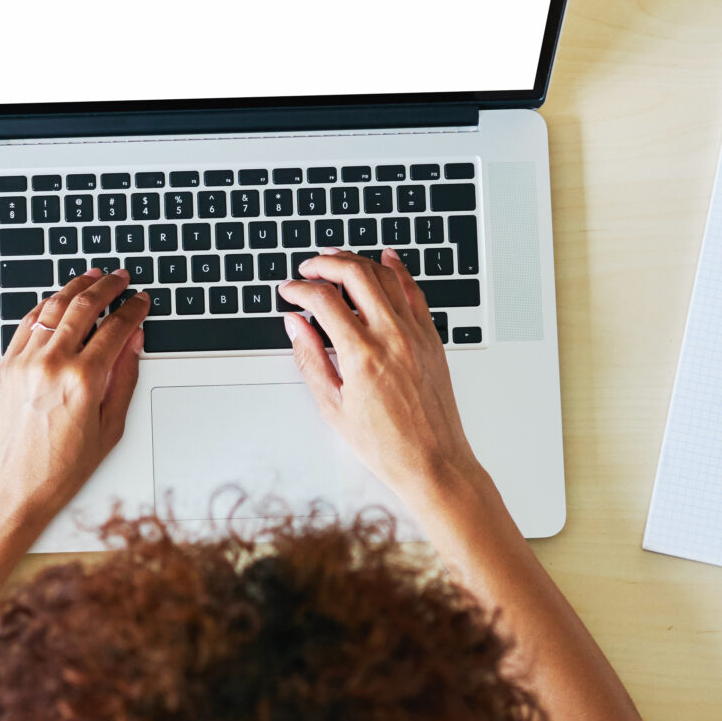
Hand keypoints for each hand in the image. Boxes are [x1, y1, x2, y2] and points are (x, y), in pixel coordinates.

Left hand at [0, 269, 149, 529]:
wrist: (13, 488)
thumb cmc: (61, 469)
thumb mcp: (110, 428)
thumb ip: (124, 379)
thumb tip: (133, 342)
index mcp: (84, 380)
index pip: (115, 328)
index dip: (133, 309)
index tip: (141, 301)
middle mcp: (52, 364)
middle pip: (84, 307)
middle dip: (107, 287)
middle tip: (120, 278)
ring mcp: (25, 362)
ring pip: (53, 307)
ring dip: (75, 287)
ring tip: (91, 277)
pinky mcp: (6, 366)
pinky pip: (27, 323)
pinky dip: (45, 306)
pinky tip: (57, 300)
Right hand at [279, 250, 484, 506]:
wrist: (432, 461)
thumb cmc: (385, 444)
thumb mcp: (333, 407)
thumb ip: (310, 359)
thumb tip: (296, 325)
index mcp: (361, 355)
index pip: (324, 300)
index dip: (299, 289)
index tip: (289, 292)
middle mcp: (392, 337)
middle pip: (356, 274)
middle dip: (326, 263)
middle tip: (309, 268)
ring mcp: (416, 334)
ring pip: (385, 275)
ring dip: (358, 261)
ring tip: (337, 261)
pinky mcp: (432, 337)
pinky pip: (414, 291)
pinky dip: (398, 269)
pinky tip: (387, 259)